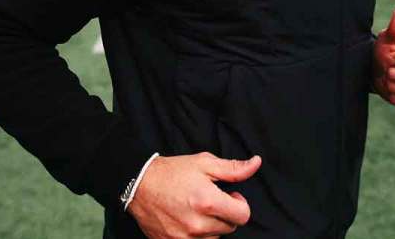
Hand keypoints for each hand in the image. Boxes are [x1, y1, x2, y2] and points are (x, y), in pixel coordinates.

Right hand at [128, 153, 260, 237]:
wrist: (139, 185)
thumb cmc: (172, 172)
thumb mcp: (204, 163)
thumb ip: (233, 168)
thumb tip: (256, 164)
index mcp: (208, 202)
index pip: (243, 216)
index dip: (240, 204)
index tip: (231, 196)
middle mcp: (197, 224)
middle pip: (230, 228)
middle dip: (225, 214)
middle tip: (211, 200)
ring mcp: (184, 238)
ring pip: (215, 238)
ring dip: (212, 226)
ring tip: (198, 209)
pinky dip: (198, 235)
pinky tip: (189, 220)